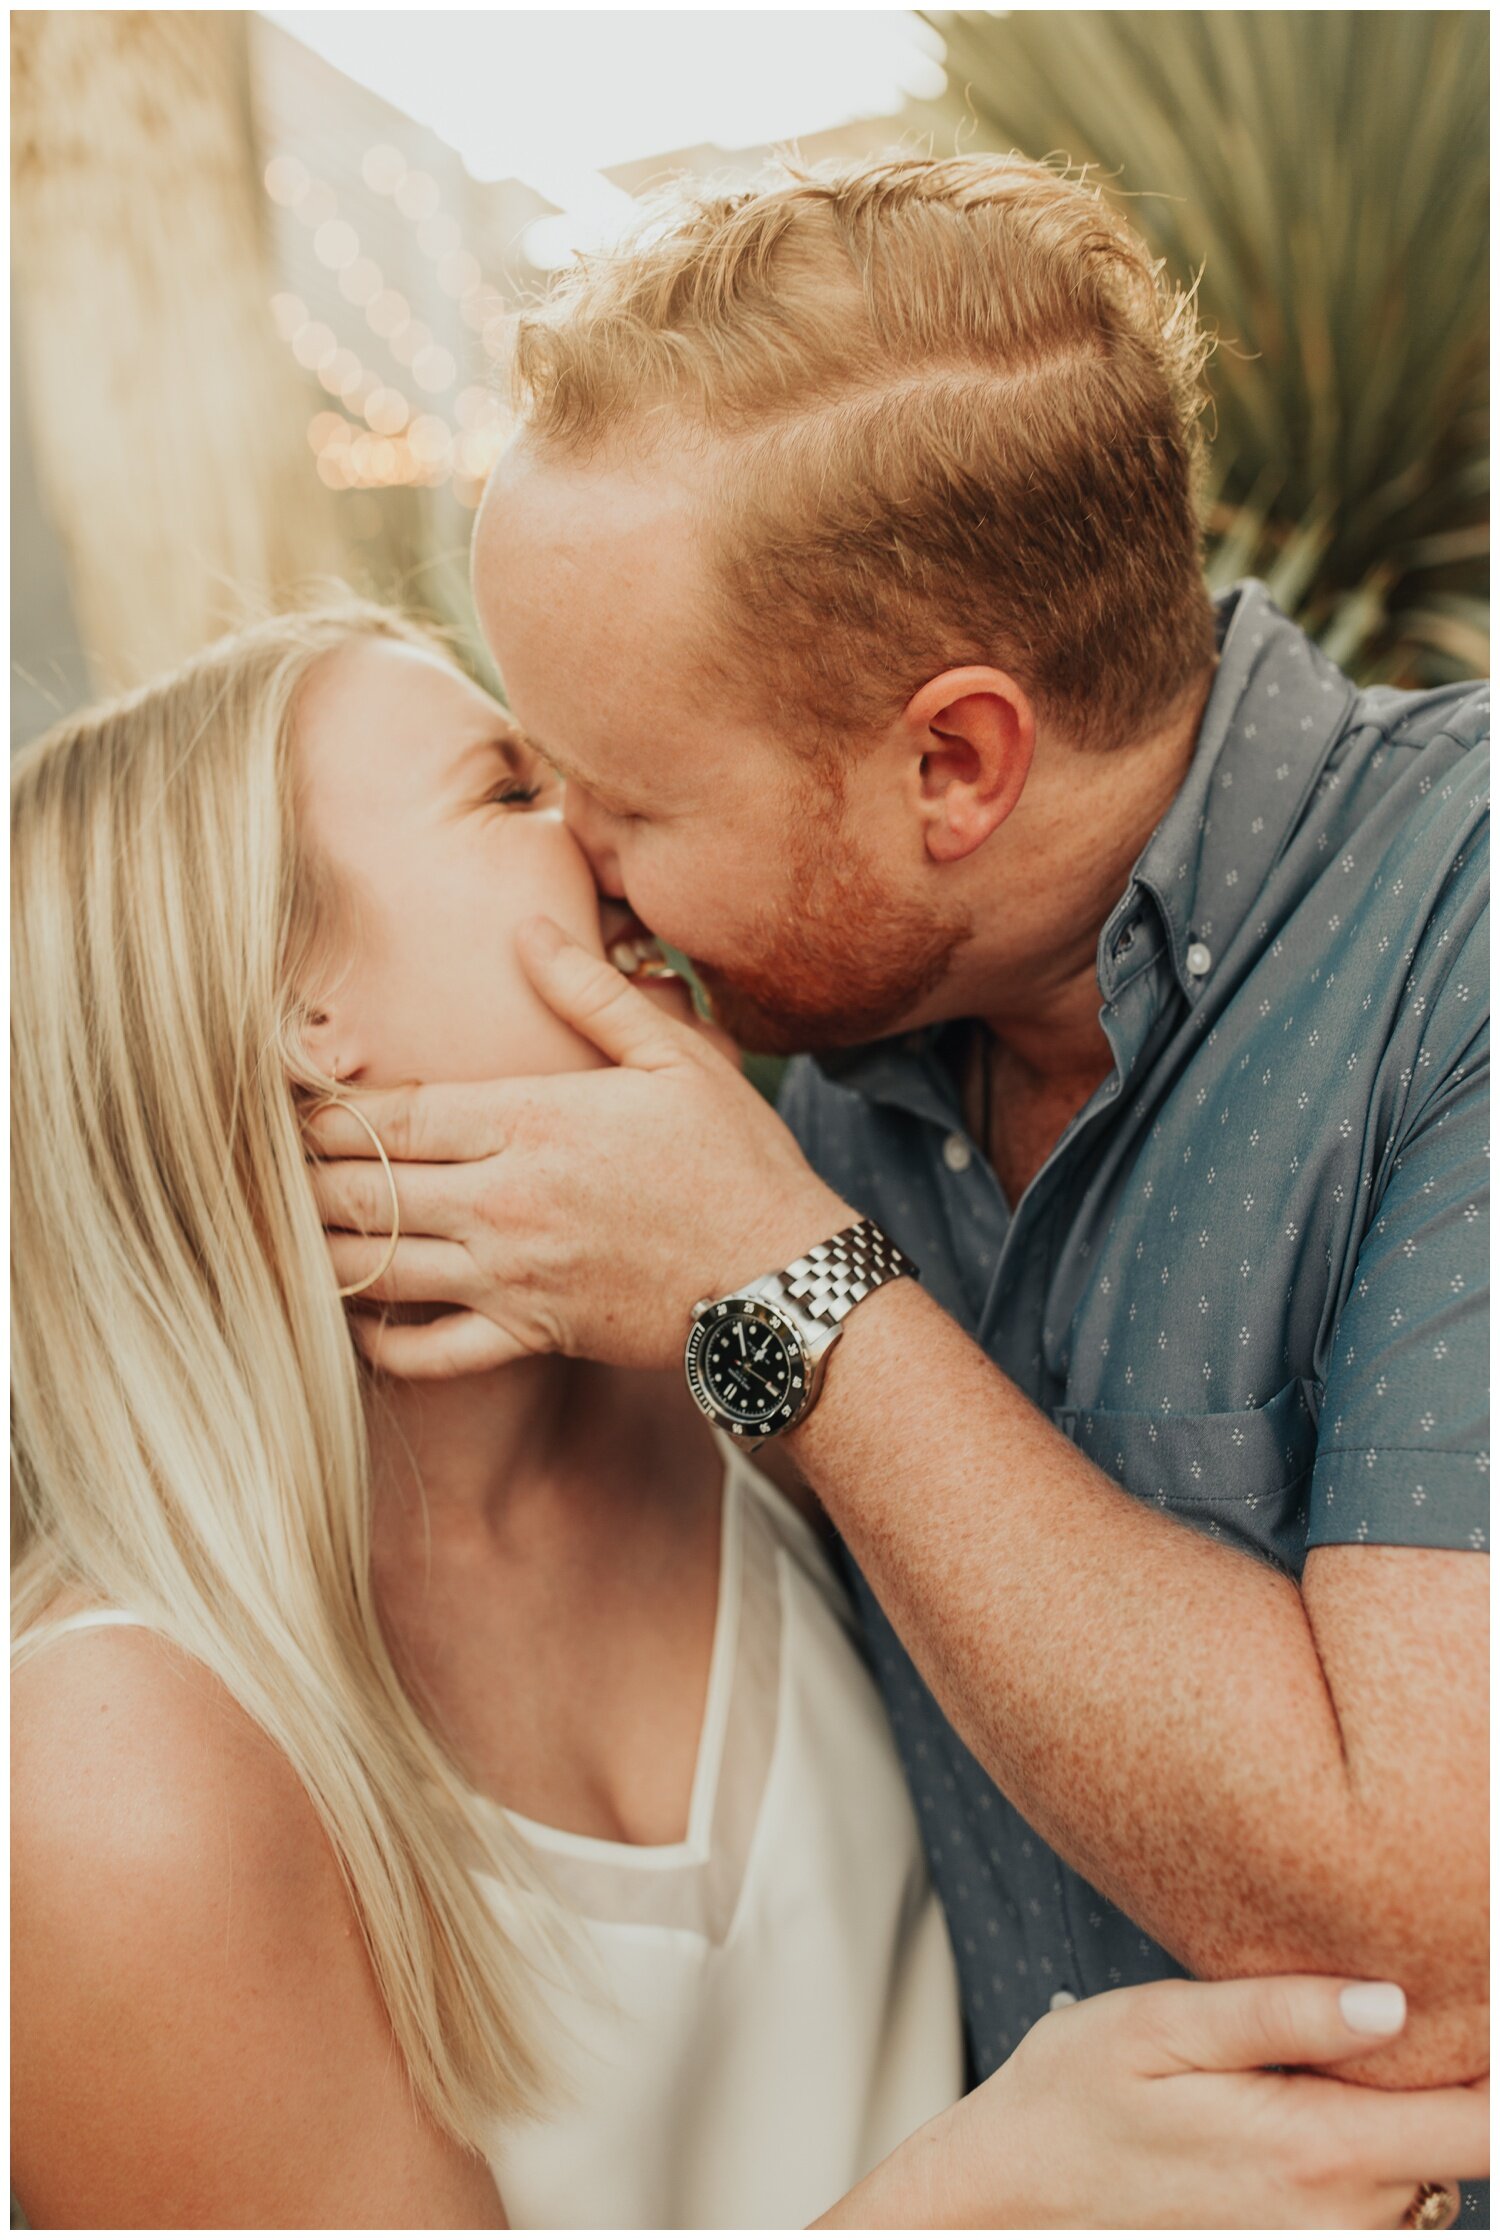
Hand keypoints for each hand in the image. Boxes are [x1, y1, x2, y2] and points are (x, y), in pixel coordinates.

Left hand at [305, 918, 852, 1377]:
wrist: (782, 1279)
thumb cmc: (736, 1160)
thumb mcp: (675, 1056)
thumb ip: (590, 994)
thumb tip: (527, 928)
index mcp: (532, 1121)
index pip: (392, 1116)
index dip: (328, 1111)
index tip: (293, 1104)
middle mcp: (505, 1200)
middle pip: (367, 1188)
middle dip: (307, 1176)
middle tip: (269, 1165)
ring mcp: (512, 1273)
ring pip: (379, 1267)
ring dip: (324, 1248)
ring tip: (288, 1231)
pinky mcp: (530, 1333)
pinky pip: (430, 1351)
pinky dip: (382, 1340)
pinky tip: (358, 1320)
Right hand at [928, 1976, 1481, 2228]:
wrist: (1004, 2201)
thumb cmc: (1071, 2100)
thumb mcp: (1161, 2027)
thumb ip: (1282, 2015)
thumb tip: (1396, 2001)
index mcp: (1315, 2154)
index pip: (1482, 2126)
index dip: (1499, 2058)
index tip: (1481, 1986)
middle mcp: (1338, 2223)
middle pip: (1457, 2145)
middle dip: (1444, 2069)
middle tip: (1388, 1992)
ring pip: (1419, 2176)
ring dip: (1401, 2114)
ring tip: (1334, 2044)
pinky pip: (1375, 2206)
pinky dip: (1365, 2152)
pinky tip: (1299, 2101)